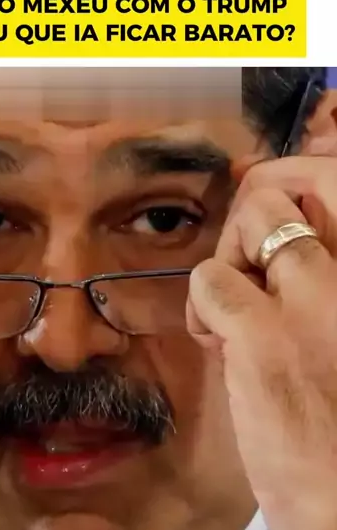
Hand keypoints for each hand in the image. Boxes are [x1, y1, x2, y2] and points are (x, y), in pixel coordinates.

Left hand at [187, 156, 336, 529]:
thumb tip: (272, 247)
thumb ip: (321, 286)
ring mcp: (313, 301)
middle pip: (278, 198)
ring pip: (245, 227)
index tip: (264, 219)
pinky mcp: (265, 337)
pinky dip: (203, 308)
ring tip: (235, 323)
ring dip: (226, 272)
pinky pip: (210, 282)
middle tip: (244, 280)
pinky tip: (220, 345)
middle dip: (247, 229)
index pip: (329, 184)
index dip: (285, 189)